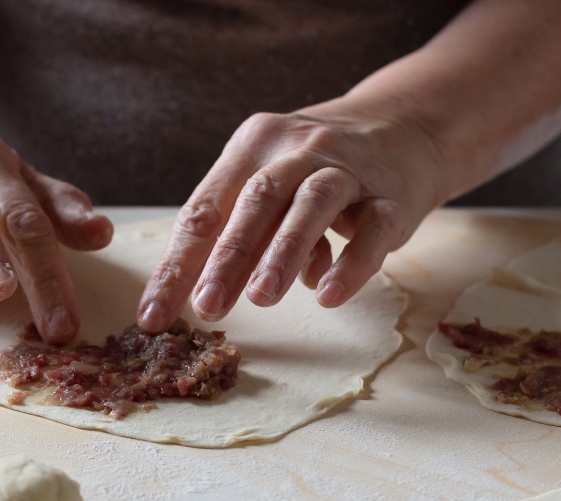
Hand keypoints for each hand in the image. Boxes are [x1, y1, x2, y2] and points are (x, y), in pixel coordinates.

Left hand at [136, 100, 445, 331]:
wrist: (406, 125)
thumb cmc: (316, 167)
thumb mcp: (270, 182)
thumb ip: (240, 231)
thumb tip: (209, 295)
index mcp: (251, 146)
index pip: (204, 209)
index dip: (176, 266)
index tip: (153, 315)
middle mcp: (296, 148)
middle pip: (256, 199)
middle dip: (227, 257)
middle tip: (207, 308)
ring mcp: (348, 167)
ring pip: (312, 203)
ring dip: (284, 252)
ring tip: (261, 299)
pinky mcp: (393, 194)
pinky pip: (374, 227)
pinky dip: (351, 262)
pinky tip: (328, 295)